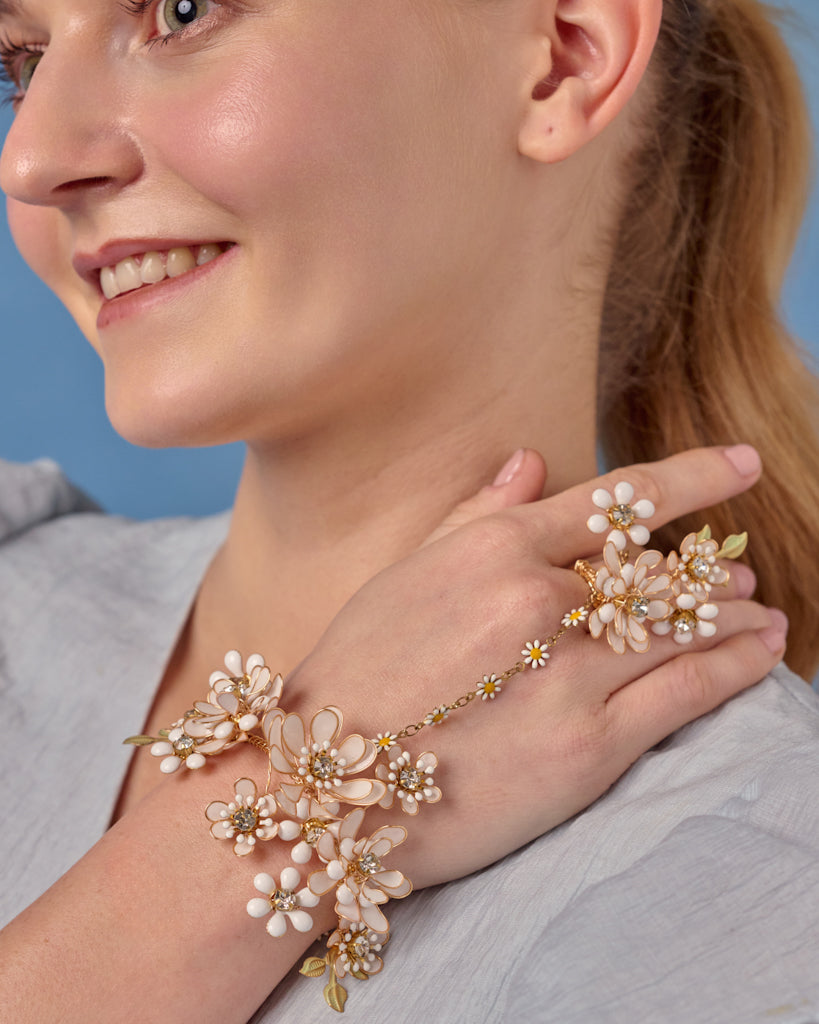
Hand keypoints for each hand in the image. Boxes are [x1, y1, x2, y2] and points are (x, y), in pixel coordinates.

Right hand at [285, 445, 785, 887]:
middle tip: (737, 572)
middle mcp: (538, 599)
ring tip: (762, 612)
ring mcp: (569, 673)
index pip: (616, 500)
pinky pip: (688, 691)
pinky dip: (737, 666)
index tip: (737, 464)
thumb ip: (474, 517)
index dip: (689, 477)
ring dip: (734, 615)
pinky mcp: (590, 745)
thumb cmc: (355, 676)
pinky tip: (762, 651)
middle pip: (654, 569)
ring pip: (684, 626)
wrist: (326, 791)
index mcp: (493, 549)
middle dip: (705, 568)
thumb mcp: (404, 578)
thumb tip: (532, 463)